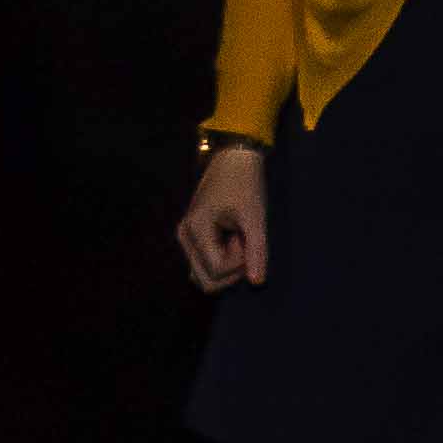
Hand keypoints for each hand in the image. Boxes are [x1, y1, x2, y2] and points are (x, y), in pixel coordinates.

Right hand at [176, 134, 271, 290]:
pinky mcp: (192, 238)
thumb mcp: (255, 215)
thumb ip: (256, 249)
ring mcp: (186, 239)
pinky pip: (205, 265)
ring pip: (205, 276)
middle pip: (206, 281)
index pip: (217, 270)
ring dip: (227, 268)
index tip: (247, 236)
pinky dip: (222, 262)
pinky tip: (232, 240)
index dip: (239, 262)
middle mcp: (185, 237)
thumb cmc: (245, 183)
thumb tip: (256, 283)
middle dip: (232, 270)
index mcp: (196, 229)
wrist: (232, 159)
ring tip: (238, 239)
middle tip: (243, 241)